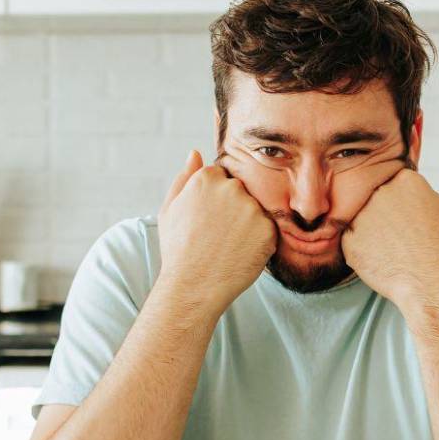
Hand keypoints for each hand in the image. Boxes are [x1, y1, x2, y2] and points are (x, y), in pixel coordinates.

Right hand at [157, 150, 276, 312]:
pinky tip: (240, 253)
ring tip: (228, 246)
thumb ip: (184, 177)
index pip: (222, 177)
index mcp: (206, 178)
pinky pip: (268, 229)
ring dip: (248, 224)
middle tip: (218, 235)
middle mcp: (231, 188)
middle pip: (241, 191)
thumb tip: (195, 153)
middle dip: (234, 209)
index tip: (209, 219)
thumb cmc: (178, 250)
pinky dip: (259, 241)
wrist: (193, 286)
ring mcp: (252, 208)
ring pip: (256, 210)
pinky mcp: (268, 229)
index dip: (216, 200)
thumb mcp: (170, 209)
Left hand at [340, 169, 438, 308]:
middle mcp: (380, 192)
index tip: (402, 213)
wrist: (433, 283)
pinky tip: (381, 260)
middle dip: (382, 213)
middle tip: (396, 234)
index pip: (394, 182)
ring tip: (391, 250)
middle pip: (374, 198)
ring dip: (371, 232)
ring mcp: (361, 215)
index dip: (398, 201)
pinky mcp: (349, 239)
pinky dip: (363, 251)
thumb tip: (414, 198)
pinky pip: (352, 241)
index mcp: (405, 180)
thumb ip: (424, 197)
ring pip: (361, 219)